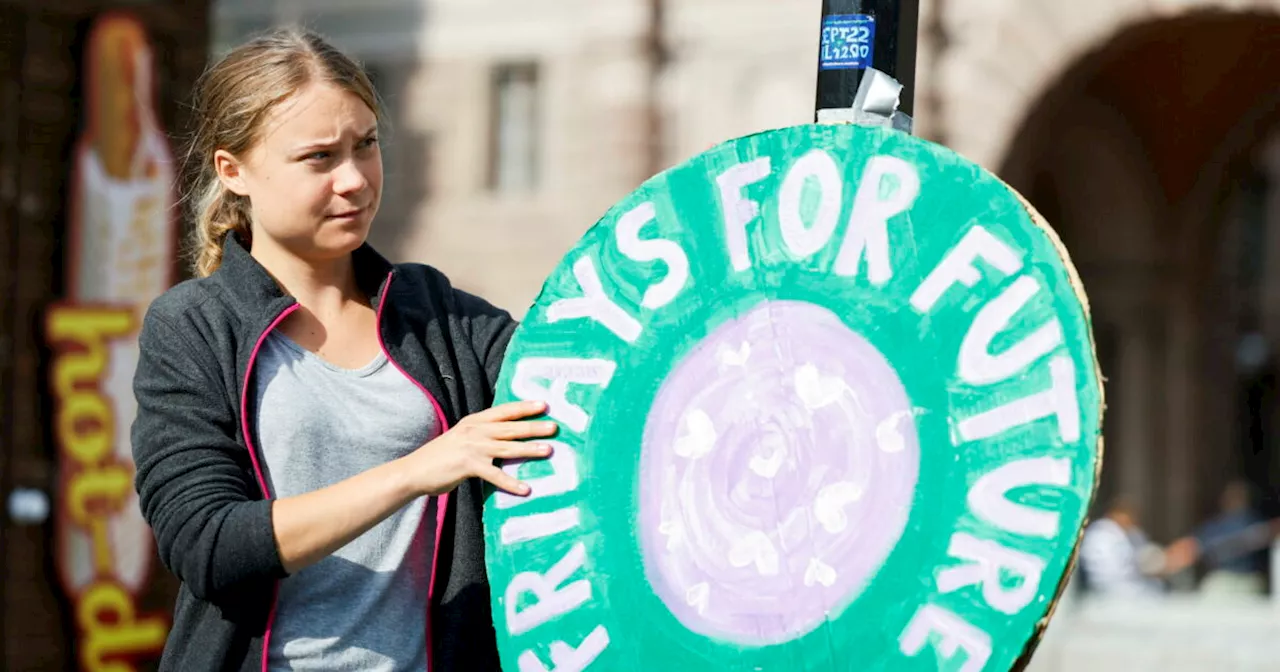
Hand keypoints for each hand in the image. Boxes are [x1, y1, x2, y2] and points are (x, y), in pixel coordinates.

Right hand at [404, 400, 556, 496]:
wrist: (414, 471)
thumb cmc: (440, 457)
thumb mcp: (461, 437)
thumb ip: (481, 435)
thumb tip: (504, 438)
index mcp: (474, 421)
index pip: (503, 411)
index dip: (524, 407)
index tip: (544, 404)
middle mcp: (475, 431)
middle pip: (510, 427)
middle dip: (533, 426)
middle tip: (555, 426)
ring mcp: (471, 448)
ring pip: (507, 447)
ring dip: (529, 448)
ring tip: (548, 450)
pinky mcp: (468, 466)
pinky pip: (494, 475)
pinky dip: (511, 483)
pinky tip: (525, 489)